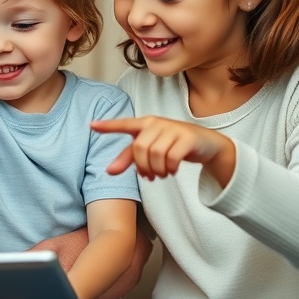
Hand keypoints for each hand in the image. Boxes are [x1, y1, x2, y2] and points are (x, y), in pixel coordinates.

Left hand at [92, 116, 234, 183]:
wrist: (207, 144)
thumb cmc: (173, 145)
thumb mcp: (150, 150)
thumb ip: (129, 158)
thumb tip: (108, 171)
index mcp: (146, 124)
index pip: (124, 124)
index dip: (108, 126)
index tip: (91, 125)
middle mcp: (157, 123)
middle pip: (139, 148)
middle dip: (142, 167)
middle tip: (150, 175)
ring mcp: (173, 128)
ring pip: (155, 154)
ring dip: (157, 170)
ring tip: (162, 174)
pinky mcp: (187, 137)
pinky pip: (171, 158)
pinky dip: (169, 169)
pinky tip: (171, 171)